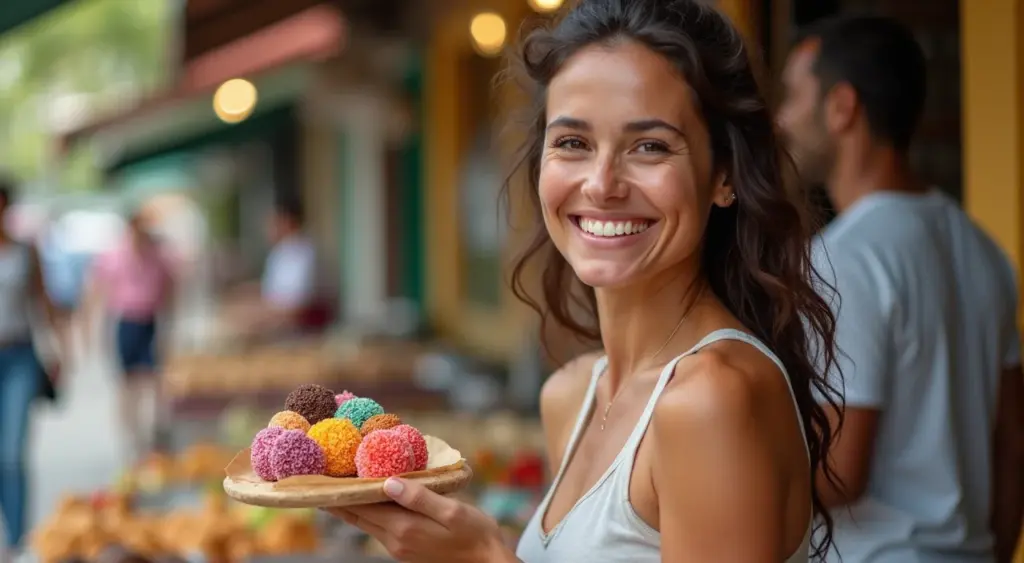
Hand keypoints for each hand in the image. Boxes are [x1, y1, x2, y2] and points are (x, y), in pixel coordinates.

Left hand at [326, 477, 512, 562]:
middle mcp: (396, 540)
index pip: (362, 507)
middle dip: (338, 500)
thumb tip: (388, 482)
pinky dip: (370, 512)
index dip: (340, 492)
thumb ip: (419, 497)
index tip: (320, 479)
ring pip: (367, 523)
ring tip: (339, 487)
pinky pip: (380, 527)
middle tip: (319, 481)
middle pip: (358, 517)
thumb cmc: (476, 535)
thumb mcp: (452, 512)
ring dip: (352, 506)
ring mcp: (400, 547)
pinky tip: (371, 500)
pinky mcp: (408, 549)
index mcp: (404, 528)